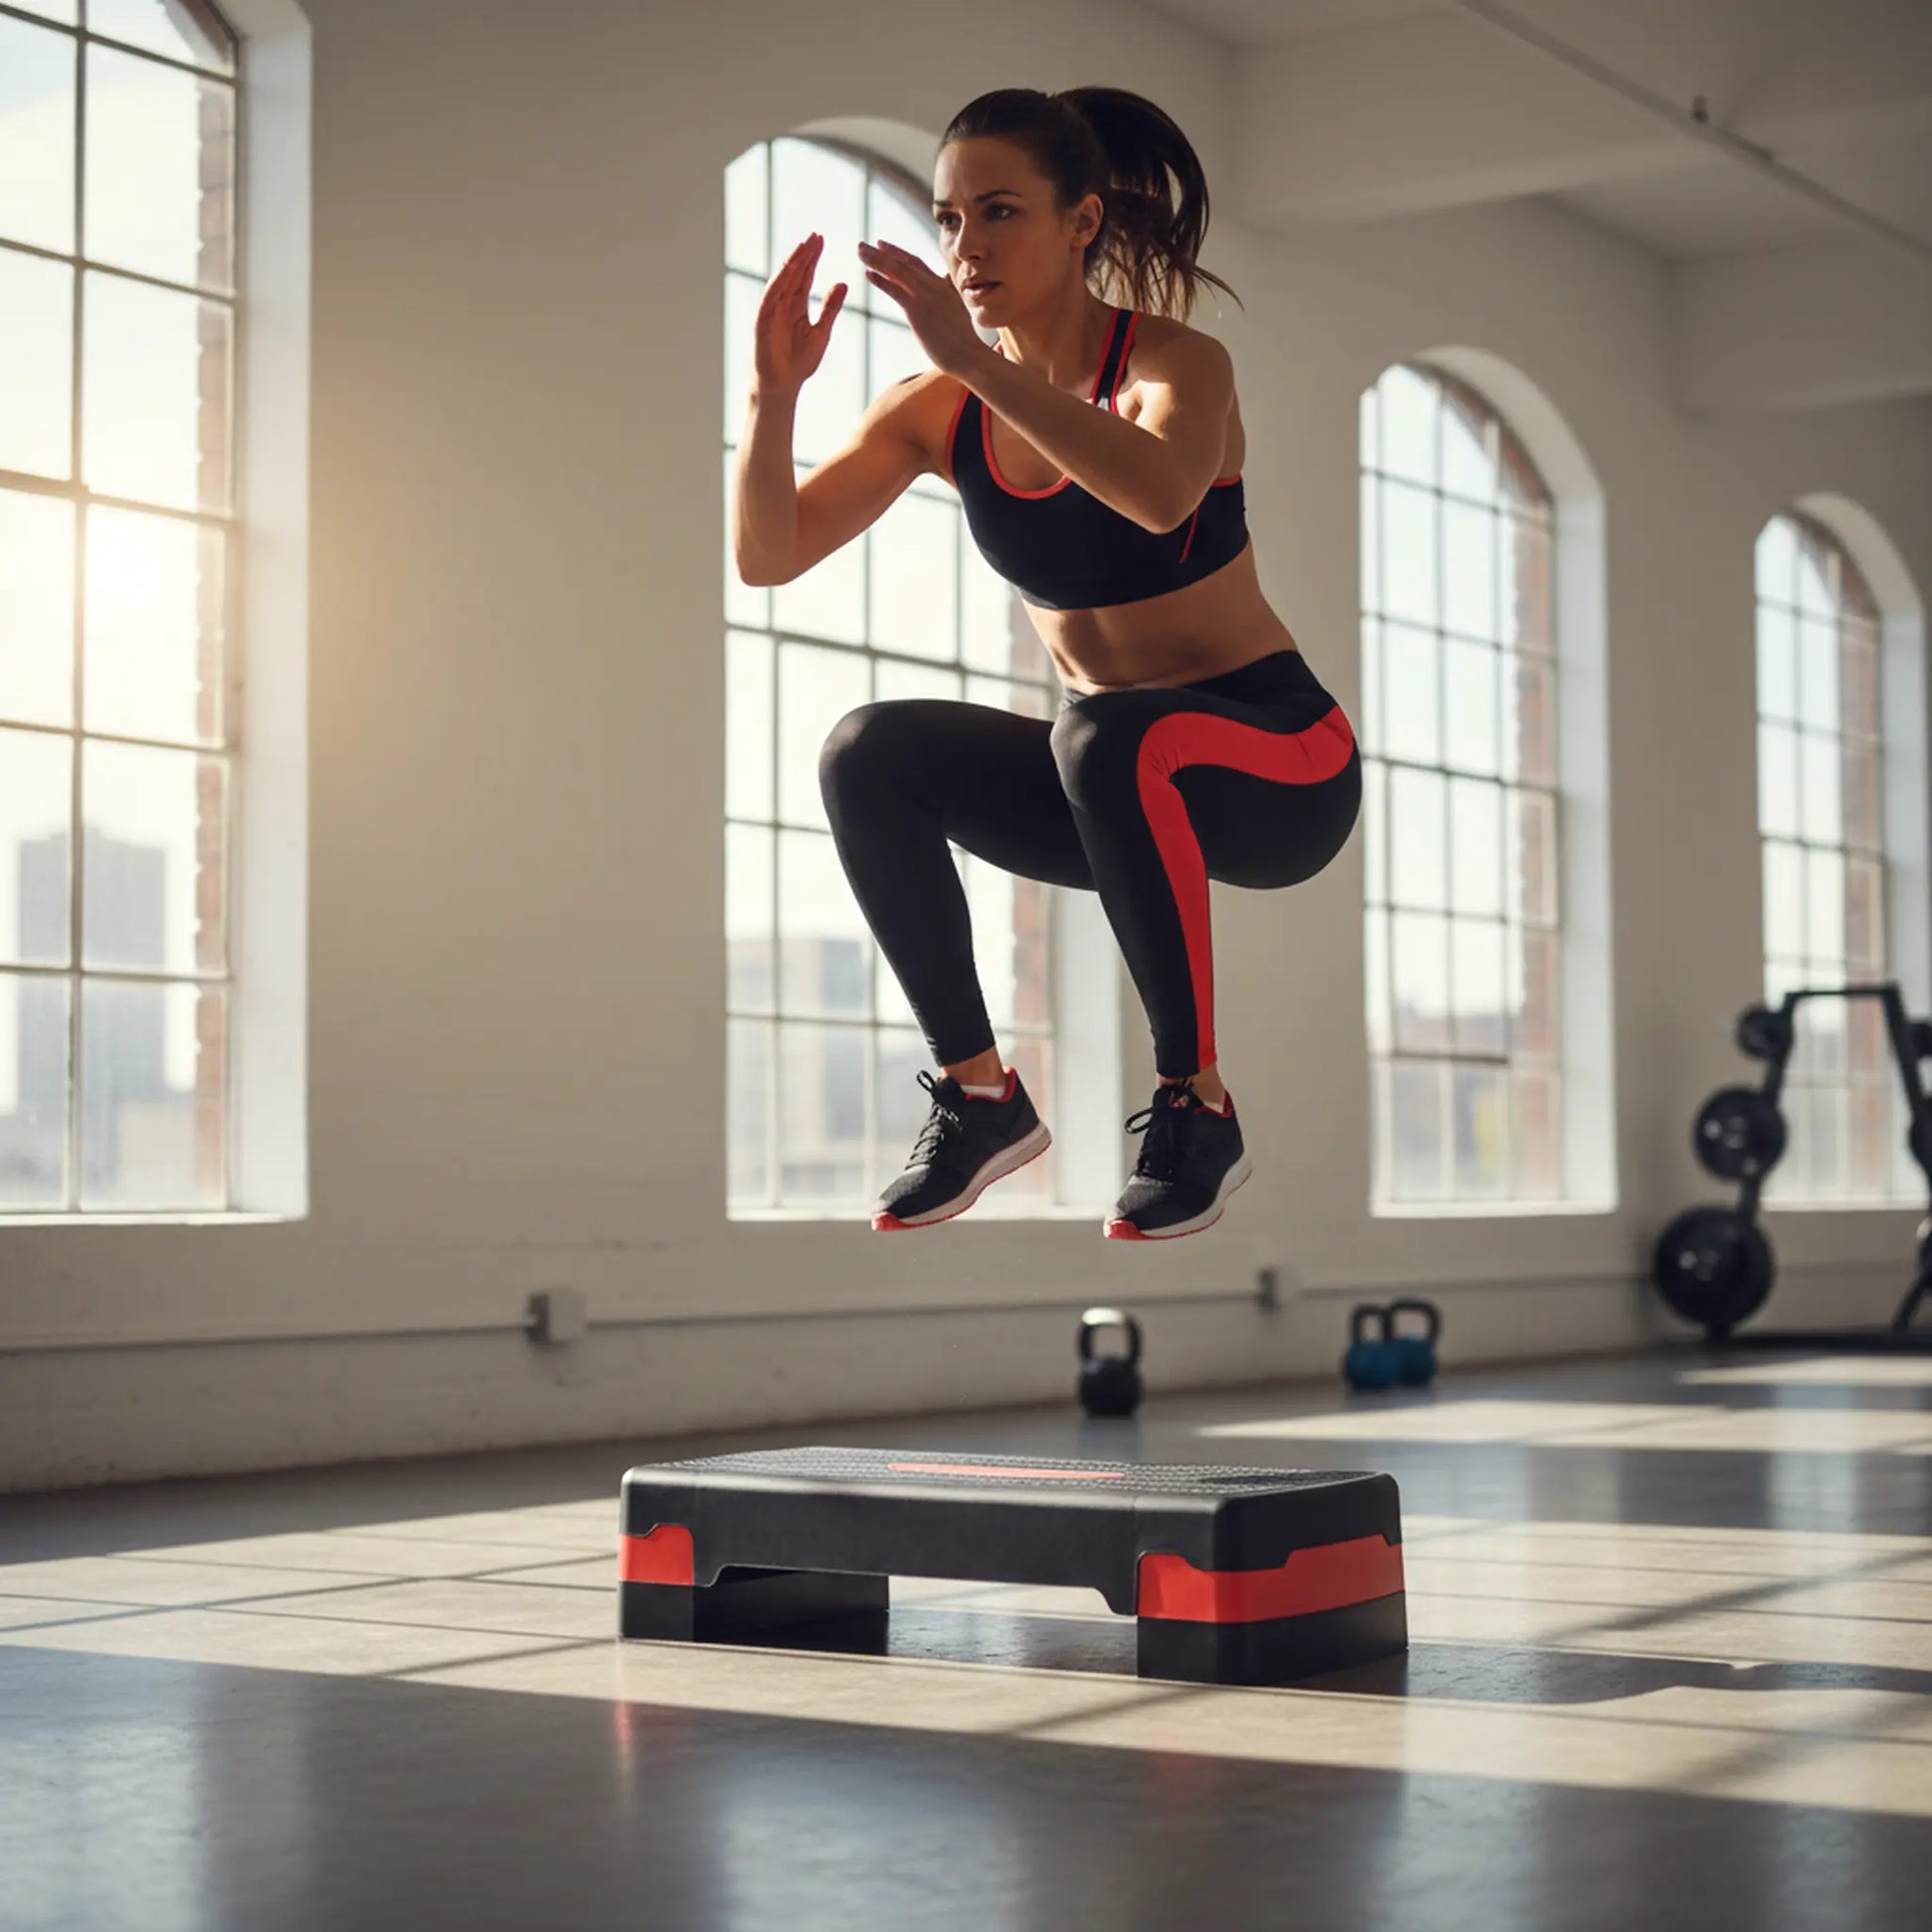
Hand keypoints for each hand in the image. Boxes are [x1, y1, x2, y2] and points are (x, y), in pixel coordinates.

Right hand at [753, 233, 846, 397]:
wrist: (782, 385)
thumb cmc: (799, 362)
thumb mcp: (822, 331)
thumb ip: (830, 307)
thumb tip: (843, 282)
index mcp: (797, 305)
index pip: (805, 276)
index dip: (813, 258)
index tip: (822, 240)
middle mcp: (783, 303)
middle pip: (795, 273)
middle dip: (804, 254)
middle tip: (816, 235)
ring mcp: (772, 309)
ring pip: (783, 280)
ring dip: (793, 262)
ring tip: (804, 245)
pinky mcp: (763, 318)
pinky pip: (772, 295)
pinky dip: (780, 280)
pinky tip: (790, 266)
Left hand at [856, 240, 988, 379]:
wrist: (969, 356)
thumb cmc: (963, 341)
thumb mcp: (956, 311)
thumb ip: (948, 295)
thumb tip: (946, 283)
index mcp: (942, 286)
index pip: (916, 264)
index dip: (897, 253)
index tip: (882, 246)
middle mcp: (934, 286)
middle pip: (904, 263)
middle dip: (881, 252)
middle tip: (862, 245)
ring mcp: (926, 296)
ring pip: (898, 271)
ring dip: (876, 260)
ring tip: (860, 251)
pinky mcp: (919, 310)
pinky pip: (896, 290)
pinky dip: (881, 281)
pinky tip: (868, 274)